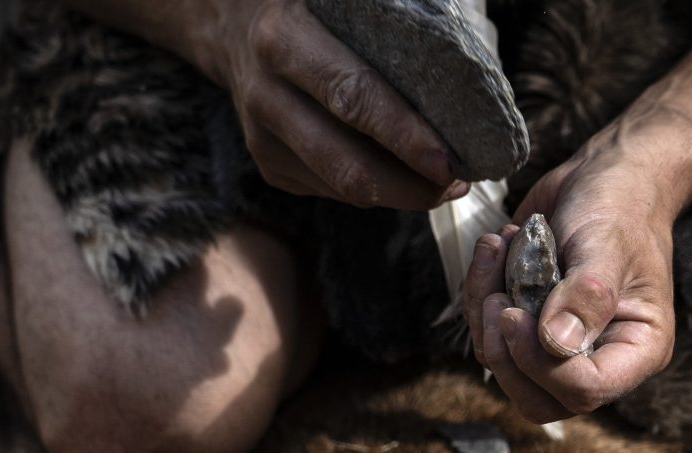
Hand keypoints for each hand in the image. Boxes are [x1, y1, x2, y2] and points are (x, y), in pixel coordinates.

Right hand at [203, 0, 468, 209]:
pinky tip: (408, 177)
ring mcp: (263, 139)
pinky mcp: (270, 167)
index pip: (352, 97)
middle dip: (411, 185)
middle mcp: (267, 96)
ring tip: (448, 186)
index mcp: (284, 42)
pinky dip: (379, 191)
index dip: (404, 134)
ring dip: (402, 195)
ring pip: (344, 188)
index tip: (448, 160)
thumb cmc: (306, 5)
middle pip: (348, 163)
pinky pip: (334, 190)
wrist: (231, 26)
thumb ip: (388, 13)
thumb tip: (453, 38)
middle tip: (460, 183)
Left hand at [463, 137, 678, 422]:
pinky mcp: (529, 323)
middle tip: (495, 300)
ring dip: (484, 311)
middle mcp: (599, 356)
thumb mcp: (605, 245)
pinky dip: (478, 291)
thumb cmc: (620, 206)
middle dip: (504, 354)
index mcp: (636, 349)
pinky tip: (496, 248)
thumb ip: (584, 296)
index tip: (513, 313)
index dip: (541, 364)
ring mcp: (560, 344)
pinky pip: (488, 332)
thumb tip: (554, 343)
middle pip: (539, 400)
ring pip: (504, 365)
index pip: (585, 390)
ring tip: (499, 249)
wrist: (606, 175)